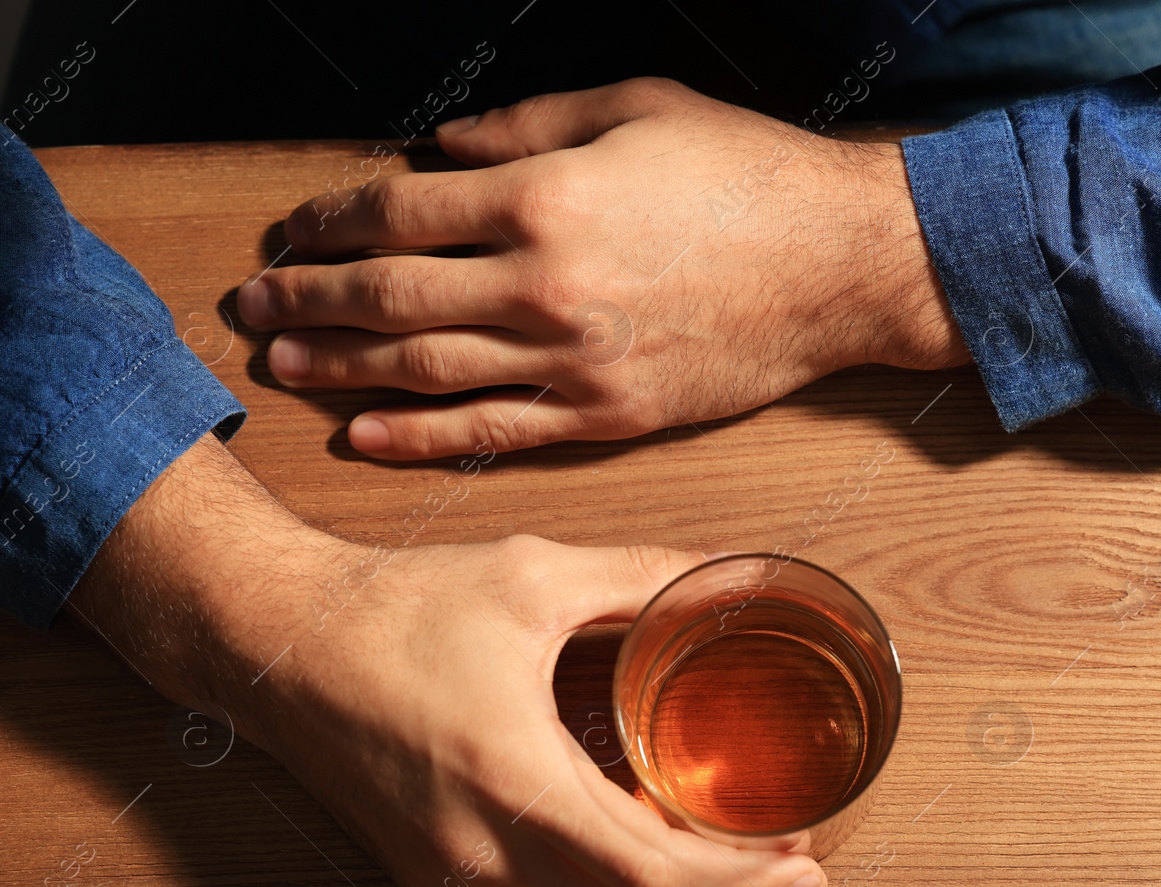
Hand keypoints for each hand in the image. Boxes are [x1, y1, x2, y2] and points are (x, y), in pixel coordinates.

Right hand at [71, 435, 826, 886]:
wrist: (278, 642)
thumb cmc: (397, 609)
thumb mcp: (535, 574)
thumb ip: (645, 577)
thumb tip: (730, 576)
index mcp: (511, 781)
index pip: (651, 876)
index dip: (738, 884)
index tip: (804, 865)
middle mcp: (479, 854)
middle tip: (791, 871)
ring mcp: (451, 879)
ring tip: (735, 875)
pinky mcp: (433, 878)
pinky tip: (649, 870)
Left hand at [237, 77, 967, 459]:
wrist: (840, 266)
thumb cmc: (747, 175)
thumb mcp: (636, 108)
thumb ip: (527, 126)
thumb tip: (443, 149)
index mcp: (544, 198)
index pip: (398, 212)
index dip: (329, 222)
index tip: (290, 232)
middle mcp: (543, 285)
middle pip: (390, 298)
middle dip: (309, 300)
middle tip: (254, 306)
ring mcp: (573, 360)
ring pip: (427, 372)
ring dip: (342, 370)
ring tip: (282, 366)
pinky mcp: (606, 415)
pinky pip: (495, 433)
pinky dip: (422, 439)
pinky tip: (367, 437)